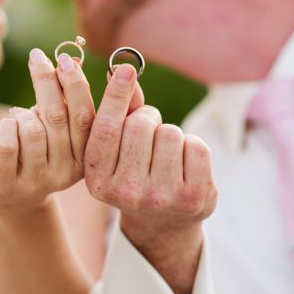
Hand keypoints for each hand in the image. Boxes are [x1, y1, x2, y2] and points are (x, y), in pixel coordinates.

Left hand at [0, 47, 111, 213]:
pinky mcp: (7, 184)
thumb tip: (70, 61)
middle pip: (58, 117)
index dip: (76, 85)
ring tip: (17, 117)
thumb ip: (66, 104)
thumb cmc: (34, 152)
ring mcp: (37, 181)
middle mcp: (66, 173)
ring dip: (22, 114)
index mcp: (85, 157)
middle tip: (38, 58)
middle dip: (47, 82)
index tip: (66, 58)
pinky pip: (7, 143)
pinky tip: (6, 126)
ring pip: (32, 130)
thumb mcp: (56, 132)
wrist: (6, 195)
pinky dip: (4, 125)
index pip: (86, 117)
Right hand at [84, 63, 216, 283]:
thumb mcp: (117, 151)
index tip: (126, 70)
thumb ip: (119, 114)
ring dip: (170, 135)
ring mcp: (160, 196)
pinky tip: (184, 165)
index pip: (105, 128)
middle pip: (140, 124)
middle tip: (149, 135)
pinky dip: (193, 147)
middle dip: (148, 119)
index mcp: (97, 179)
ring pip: (169, 132)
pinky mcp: (192, 197)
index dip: (116, 95)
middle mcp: (125, 191)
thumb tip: (121, 71)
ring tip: (165, 156)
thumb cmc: (135, 176)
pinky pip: (195, 146)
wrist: (163, 224)